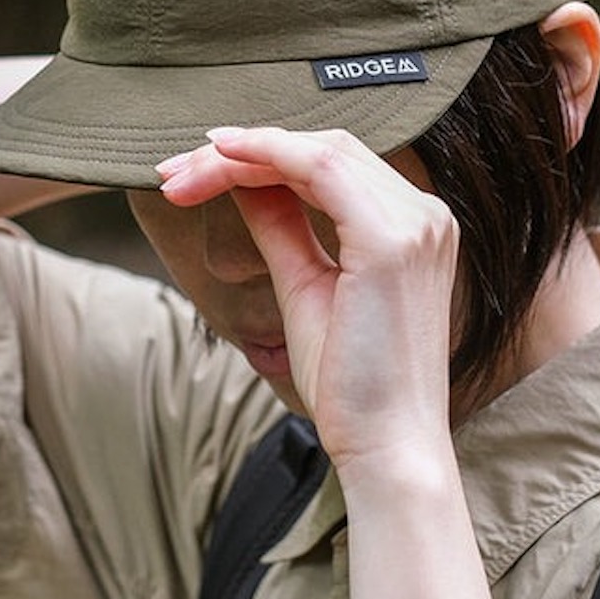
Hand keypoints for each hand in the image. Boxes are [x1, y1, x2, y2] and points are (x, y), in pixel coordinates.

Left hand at [157, 127, 459, 469]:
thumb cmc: (353, 387)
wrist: (388, 450)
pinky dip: (268, 154)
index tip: (195, 172)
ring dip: (242, 153)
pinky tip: (221, 159)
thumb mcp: (305, 288)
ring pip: (318, 150)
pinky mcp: (391, 240)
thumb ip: (282, 229)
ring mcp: (414, 223)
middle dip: (242, 150)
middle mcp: (424, 214)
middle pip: (323, 148)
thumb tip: (243, 183)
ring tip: (183, 176)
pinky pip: (321, 169)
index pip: (330, 165)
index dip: (260, 155)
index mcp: (412, 226)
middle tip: (175, 172)